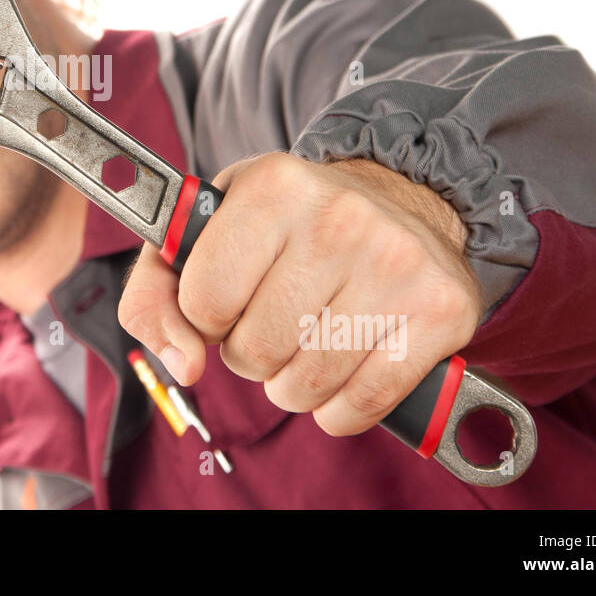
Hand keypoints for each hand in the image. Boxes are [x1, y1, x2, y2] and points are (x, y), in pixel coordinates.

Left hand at [118, 153, 483, 437]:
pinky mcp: (440, 311)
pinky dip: (339, 409)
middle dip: (251, 351)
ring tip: (308, 337)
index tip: (231, 294)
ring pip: (303, 386)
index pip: (203, 303)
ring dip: (293, 383)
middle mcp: (338, 217)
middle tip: (276, 315)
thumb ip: (155, 295)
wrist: (397, 199)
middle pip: (252, 351)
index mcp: (272, 186)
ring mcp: (395, 263)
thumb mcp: (205, 232)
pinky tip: (344, 367)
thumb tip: (183, 366)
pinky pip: (359, 406)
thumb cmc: (285, 225)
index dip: (208, 315)